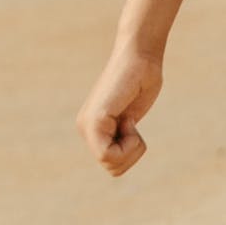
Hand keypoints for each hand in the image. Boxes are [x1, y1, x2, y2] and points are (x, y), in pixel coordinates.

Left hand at [78, 36, 167, 175]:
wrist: (141, 56)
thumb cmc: (141, 81)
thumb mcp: (130, 116)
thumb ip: (121, 134)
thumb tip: (121, 145)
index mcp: (91, 131)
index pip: (112, 166)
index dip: (131, 153)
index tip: (132, 124)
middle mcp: (84, 129)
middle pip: (113, 169)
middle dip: (131, 153)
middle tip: (130, 122)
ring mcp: (88, 126)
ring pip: (112, 164)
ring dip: (133, 147)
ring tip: (128, 118)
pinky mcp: (95, 120)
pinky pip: (110, 154)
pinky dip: (131, 142)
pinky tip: (129, 117)